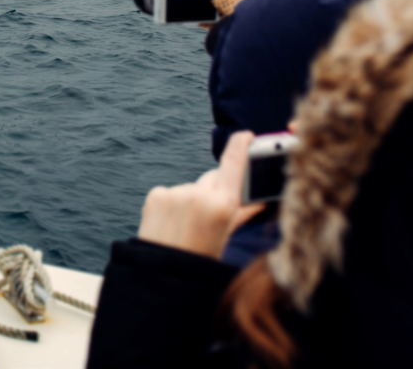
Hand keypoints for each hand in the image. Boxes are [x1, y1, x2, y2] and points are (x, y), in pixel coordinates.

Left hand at [137, 131, 263, 258]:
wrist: (161, 277)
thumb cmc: (197, 261)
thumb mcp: (224, 238)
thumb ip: (240, 215)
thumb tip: (257, 201)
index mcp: (222, 206)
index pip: (234, 164)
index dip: (241, 145)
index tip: (246, 135)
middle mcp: (198, 194)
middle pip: (213, 178)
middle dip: (217, 188)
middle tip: (214, 213)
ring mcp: (175, 193)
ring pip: (192, 188)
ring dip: (194, 200)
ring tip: (188, 228)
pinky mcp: (156, 195)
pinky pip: (171, 192)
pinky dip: (174, 203)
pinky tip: (171, 224)